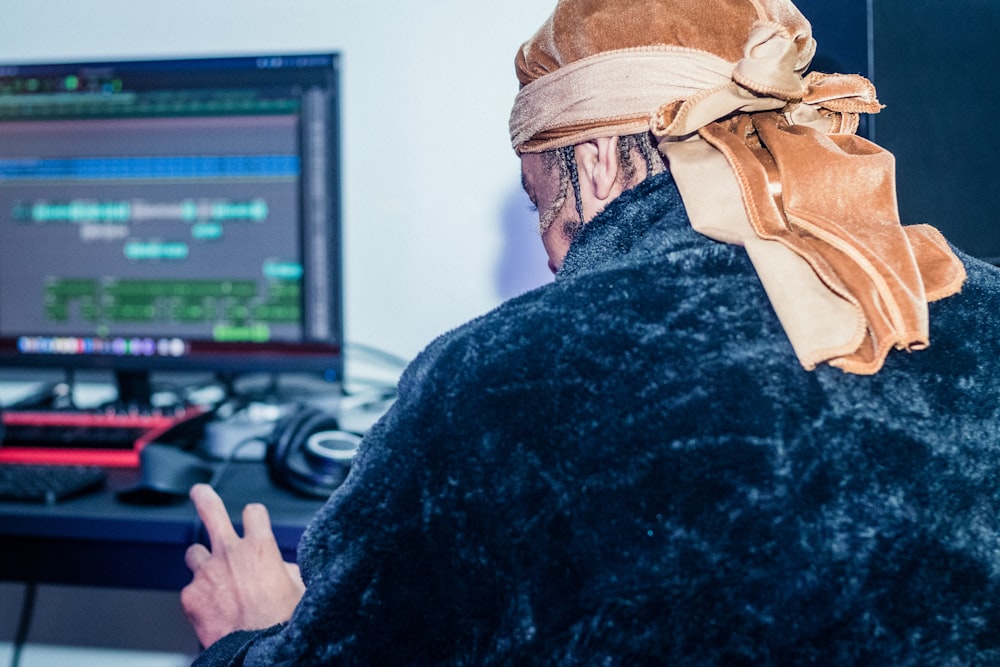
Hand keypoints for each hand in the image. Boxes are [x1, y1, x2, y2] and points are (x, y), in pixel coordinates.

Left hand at [181, 483, 305, 647]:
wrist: (258, 651)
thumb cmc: (281, 623)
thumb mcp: (297, 588)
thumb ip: (285, 569)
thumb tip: (281, 569)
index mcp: (260, 548)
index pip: (254, 512)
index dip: (254, 516)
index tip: (252, 518)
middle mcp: (230, 554)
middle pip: (211, 511)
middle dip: (204, 498)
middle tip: (200, 492)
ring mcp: (206, 573)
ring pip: (194, 553)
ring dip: (202, 561)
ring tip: (211, 576)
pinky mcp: (190, 595)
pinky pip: (190, 589)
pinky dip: (198, 596)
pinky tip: (209, 608)